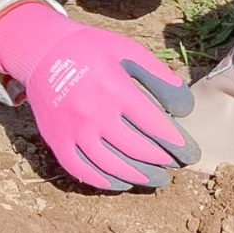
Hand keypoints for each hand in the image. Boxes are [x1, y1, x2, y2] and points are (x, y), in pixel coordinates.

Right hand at [0, 3, 199, 189]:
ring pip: (112, 166)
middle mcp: (93, 113)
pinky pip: (81, 169)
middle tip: (178, 166)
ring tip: (159, 179)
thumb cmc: (93, 50)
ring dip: (140, 177)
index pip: (155, 126)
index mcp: (115, 89)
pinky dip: (105, 181)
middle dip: (163, 162)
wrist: (42, 50)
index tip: (191, 153)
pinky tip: (123, 182)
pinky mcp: (56, 140)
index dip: (177, 144)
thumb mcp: (130, 51)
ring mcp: (73, 130)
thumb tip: (185, 110)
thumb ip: (161, 78)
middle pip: (137, 149)